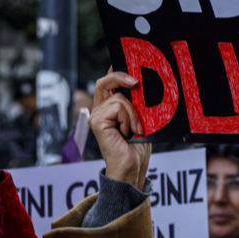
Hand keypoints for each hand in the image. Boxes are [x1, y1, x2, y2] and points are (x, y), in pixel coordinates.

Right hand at [91, 70, 149, 186]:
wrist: (133, 167)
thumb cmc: (137, 146)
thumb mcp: (141, 118)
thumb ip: (136, 102)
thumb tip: (140, 84)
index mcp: (109, 108)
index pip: (109, 82)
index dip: (118, 72)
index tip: (132, 71)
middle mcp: (100, 110)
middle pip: (105, 81)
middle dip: (121, 76)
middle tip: (135, 83)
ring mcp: (97, 116)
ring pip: (118, 97)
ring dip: (133, 112)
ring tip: (134, 128)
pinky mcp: (97, 122)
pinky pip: (118, 106)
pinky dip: (128, 117)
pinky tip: (127, 132)